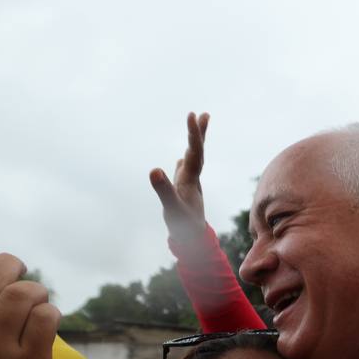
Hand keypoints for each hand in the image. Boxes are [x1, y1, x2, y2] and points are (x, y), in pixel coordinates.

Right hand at [149, 111, 210, 243]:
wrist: (193, 243)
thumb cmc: (184, 227)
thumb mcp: (172, 209)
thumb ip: (163, 190)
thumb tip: (154, 170)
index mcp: (190, 180)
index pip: (194, 152)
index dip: (194, 134)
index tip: (193, 115)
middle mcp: (192, 180)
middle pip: (197, 152)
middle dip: (199, 133)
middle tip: (204, 114)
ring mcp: (188, 186)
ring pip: (192, 160)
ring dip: (194, 143)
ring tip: (196, 126)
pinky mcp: (183, 193)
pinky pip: (184, 173)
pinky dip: (183, 162)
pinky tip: (181, 160)